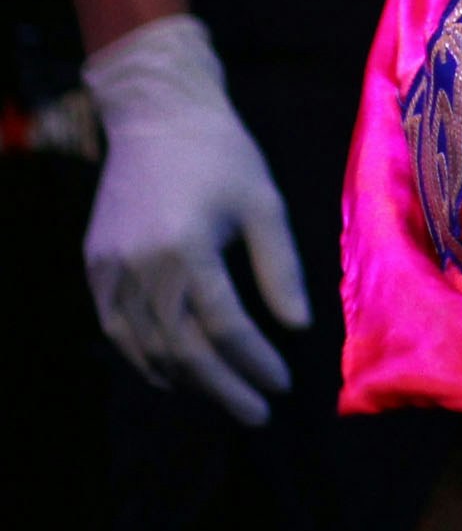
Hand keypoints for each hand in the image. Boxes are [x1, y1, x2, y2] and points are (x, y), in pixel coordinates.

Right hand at [80, 14, 309, 424]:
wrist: (156, 116)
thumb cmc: (222, 154)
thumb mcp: (264, 203)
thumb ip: (279, 267)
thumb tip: (297, 326)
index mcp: (187, 249)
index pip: (223, 327)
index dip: (254, 361)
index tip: (282, 384)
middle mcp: (141, 266)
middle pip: (181, 348)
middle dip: (223, 387)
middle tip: (258, 414)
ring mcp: (109, 269)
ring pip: (144, 346)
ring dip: (184, 380)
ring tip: (224, 397)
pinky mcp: (94, 265)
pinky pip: (116, 327)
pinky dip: (143, 357)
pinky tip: (172, 373)